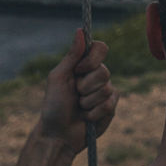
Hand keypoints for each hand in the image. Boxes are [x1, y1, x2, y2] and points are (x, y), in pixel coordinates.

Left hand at [39, 29, 119, 155]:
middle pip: (104, 71)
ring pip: (106, 89)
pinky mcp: (111, 108)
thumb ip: (71, 56)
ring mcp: (105, 92)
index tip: (79, 69)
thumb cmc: (54, 106)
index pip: (100, 48)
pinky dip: (94, 112)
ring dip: (87, 101)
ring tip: (79, 108)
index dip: (93, 58)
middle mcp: (96, 76)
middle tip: (75, 94)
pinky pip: (109, 104)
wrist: (58, 135)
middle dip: (86, 85)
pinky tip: (86, 117)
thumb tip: (81, 30)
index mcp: (83, 66)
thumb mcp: (58, 78)